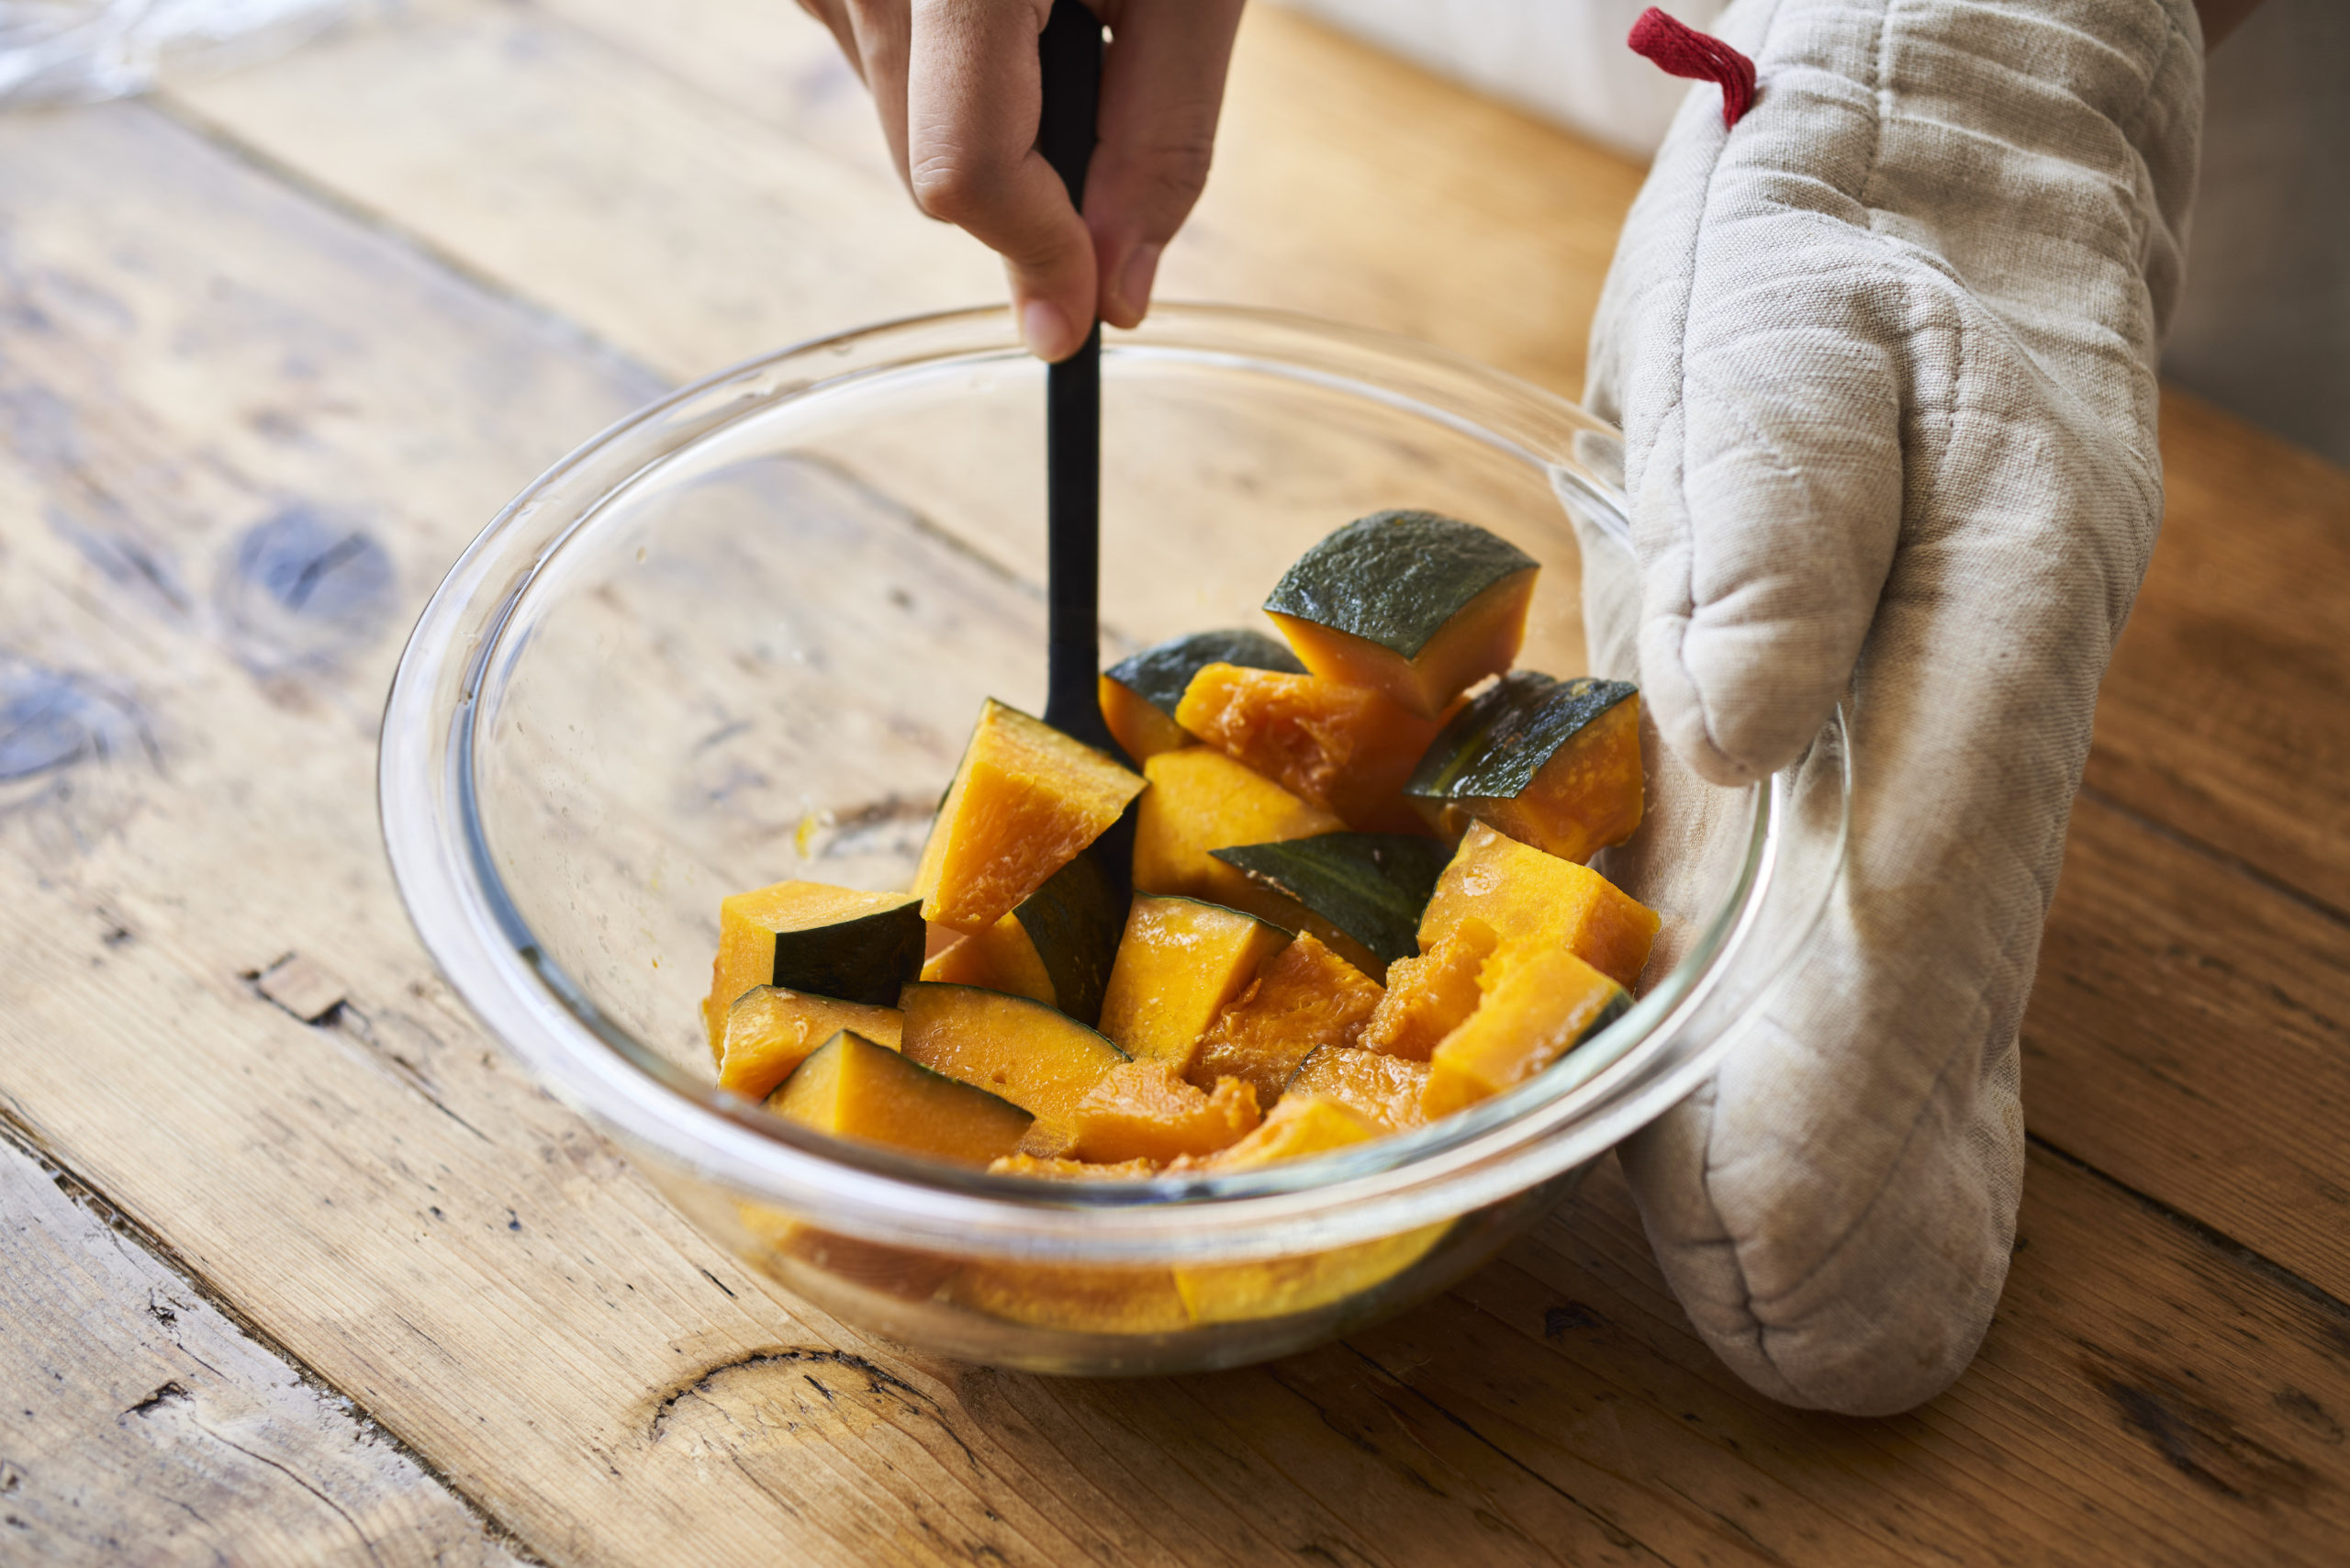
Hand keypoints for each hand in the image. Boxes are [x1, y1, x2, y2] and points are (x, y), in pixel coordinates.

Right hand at [799, 0, 1246, 360]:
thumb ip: (1163, 144)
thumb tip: (1113, 297)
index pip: (968, 173)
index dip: (1041, 252)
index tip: (1090, 306)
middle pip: (934, 172)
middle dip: (1032, 180)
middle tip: (1110, 73)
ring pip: (905, 135)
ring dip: (992, 117)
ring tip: (1054, 3)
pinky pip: (879, 73)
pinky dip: (948, 71)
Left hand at [1583, 0, 2203, 1411]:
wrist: (1929, 160)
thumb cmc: (1853, 229)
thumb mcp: (1797, 332)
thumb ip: (1779, 530)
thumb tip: (1743, 727)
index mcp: (1979, 630)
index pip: (1921, 911)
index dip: (1851, 1095)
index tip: (1793, 1248)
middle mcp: (1960, 715)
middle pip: (1925, 986)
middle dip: (1858, 1167)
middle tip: (1793, 1329)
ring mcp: (1912, 729)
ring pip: (1891, 968)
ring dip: (1841, 1134)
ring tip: (1772, 1299)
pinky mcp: (1837, 718)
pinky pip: (1826, 901)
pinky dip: (1796, 1025)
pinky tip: (1754, 1122)